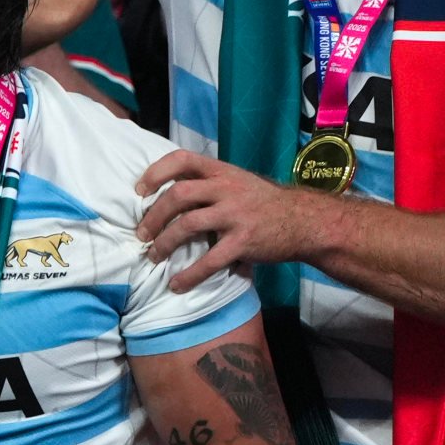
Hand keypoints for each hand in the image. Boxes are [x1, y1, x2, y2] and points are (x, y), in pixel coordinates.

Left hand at [135, 150, 326, 288]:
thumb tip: (165, 196)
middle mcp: (227, 189)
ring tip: (154, 256)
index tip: (139, 190)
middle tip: (141, 234)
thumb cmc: (264, 203)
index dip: (156, 172)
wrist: (305, 222)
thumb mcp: (238, 181)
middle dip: (153, 216)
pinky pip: (210, 260)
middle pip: (178, 195)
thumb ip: (208, 184)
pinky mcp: (244, 242)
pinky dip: (189, 274)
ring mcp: (236, 215)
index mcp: (222, 171)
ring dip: (164, 243)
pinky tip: (177, 284)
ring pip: (188, 225)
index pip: (182, 159)